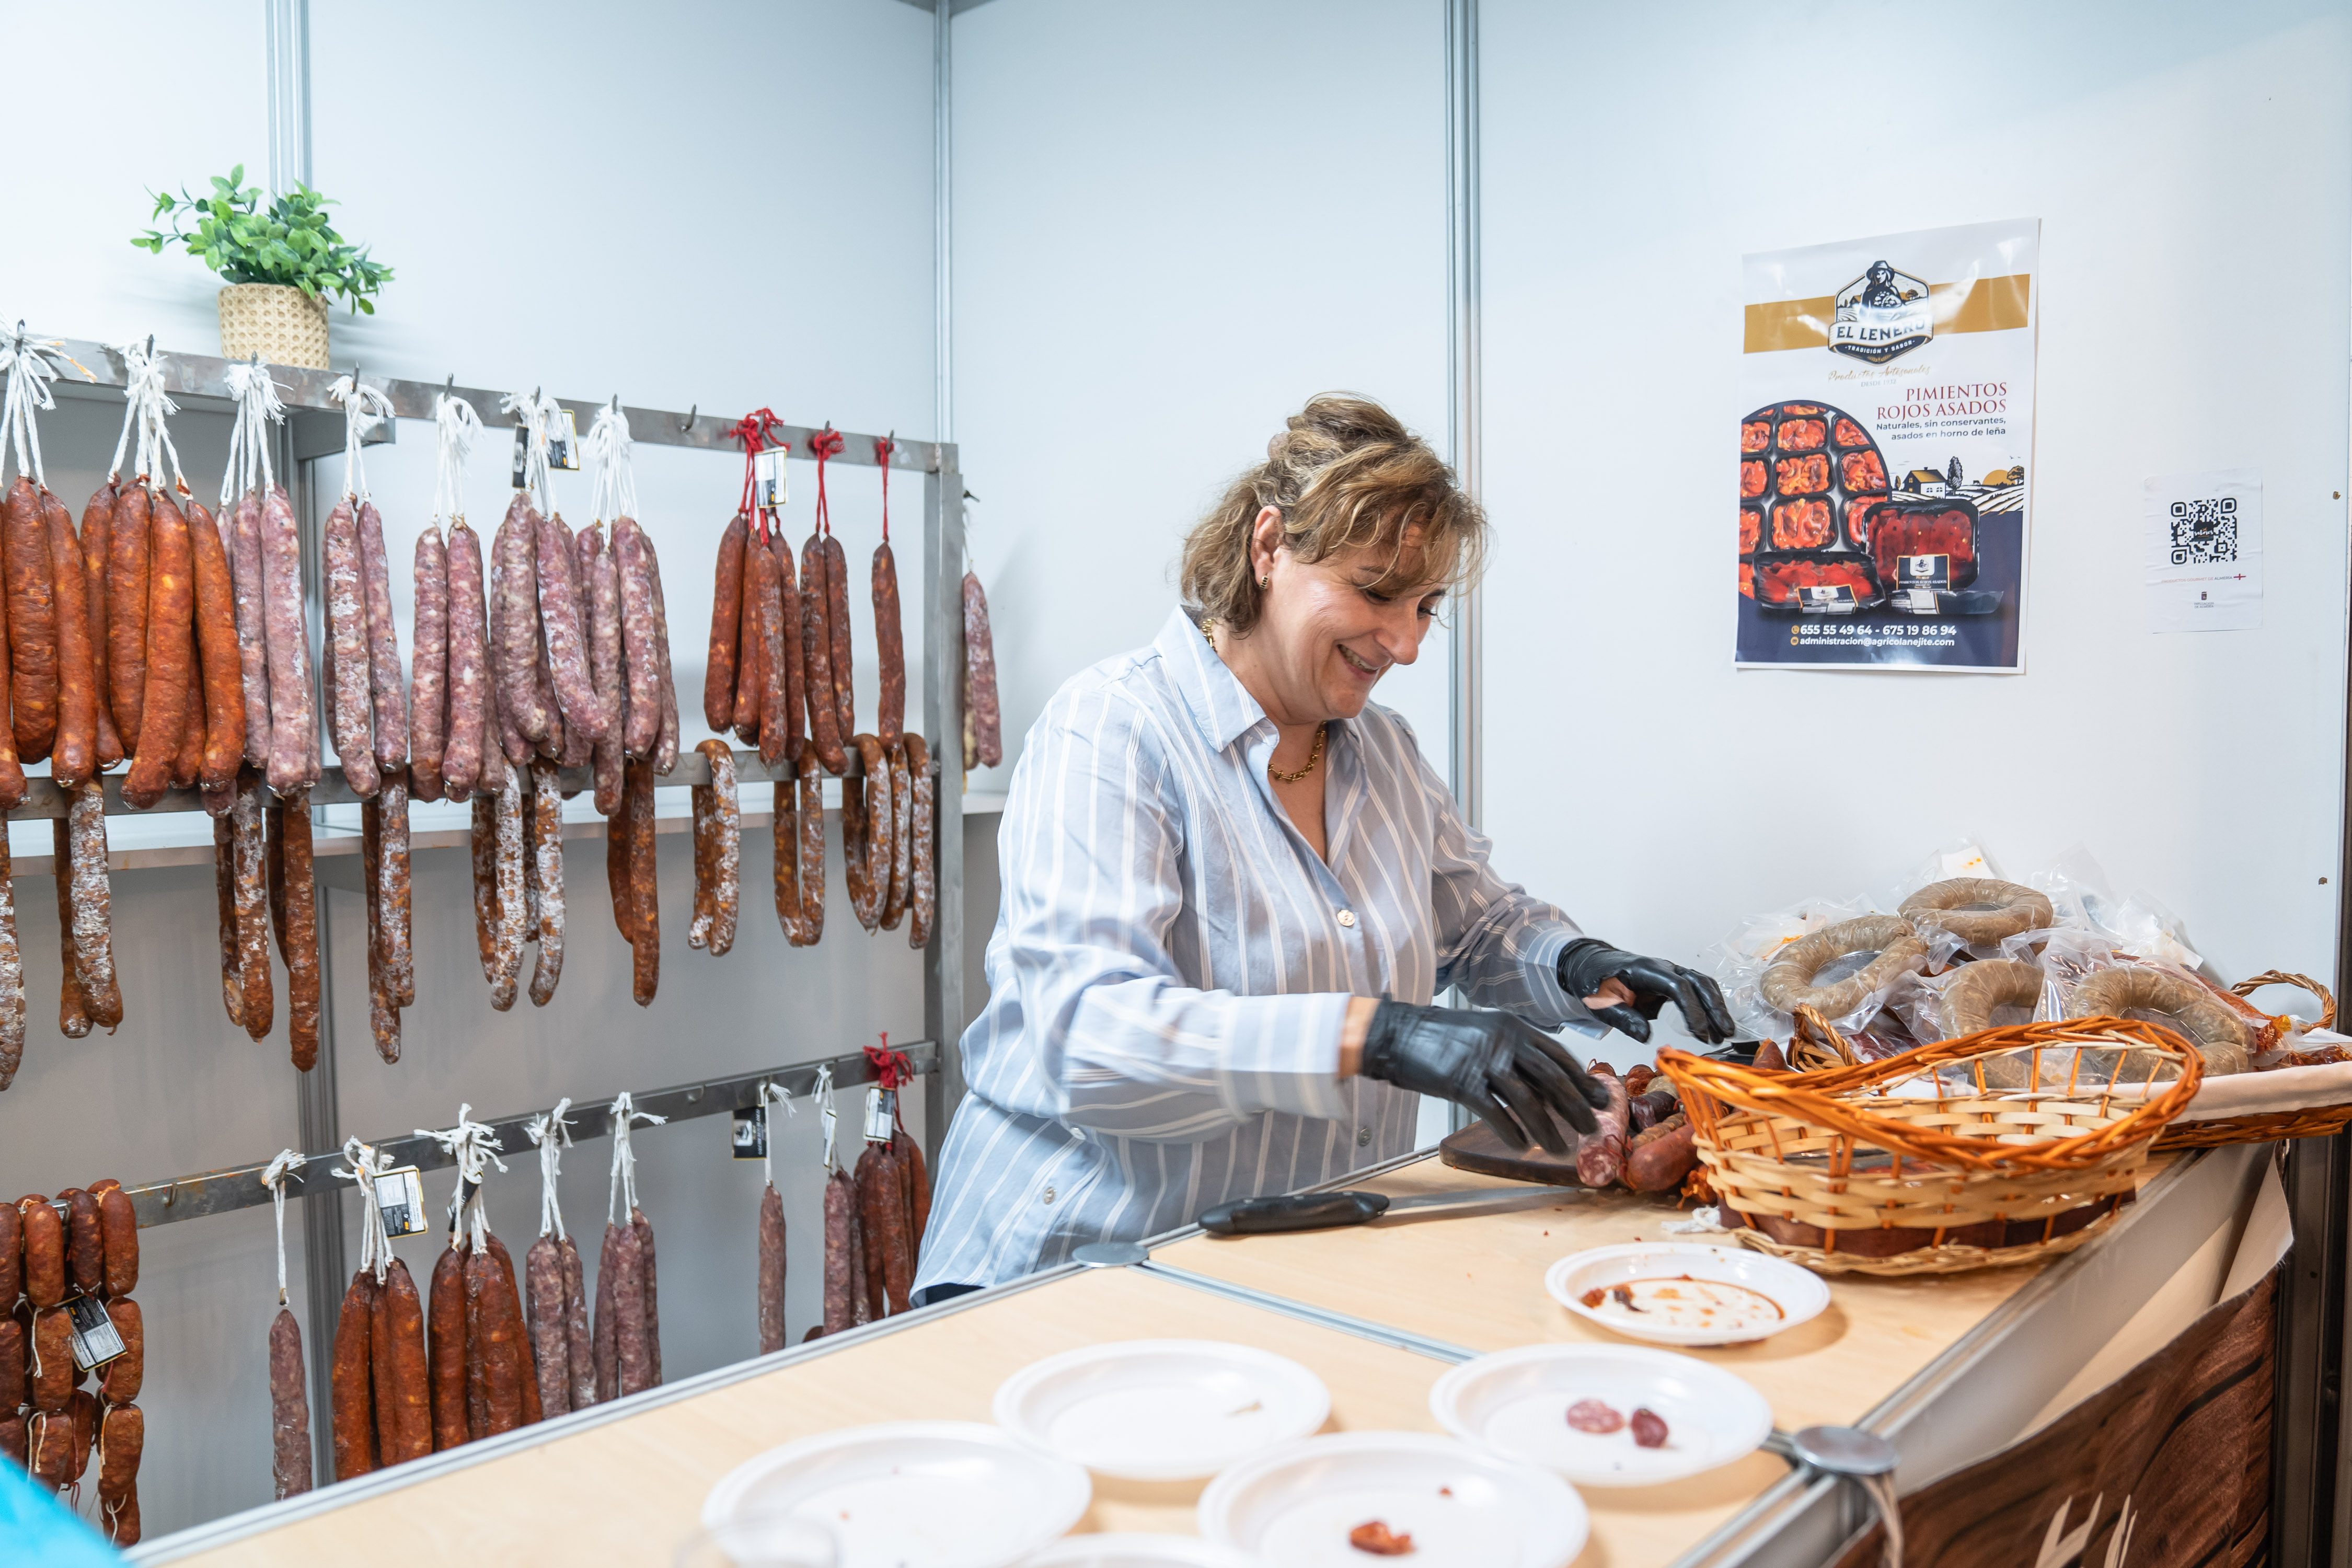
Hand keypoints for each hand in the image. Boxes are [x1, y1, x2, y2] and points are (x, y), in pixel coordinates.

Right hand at [1357, 999, 1608, 1155]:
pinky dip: (1512, 1131)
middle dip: (1575, 1106)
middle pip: (1552, 1078)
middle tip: (1590, 1128)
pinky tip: (1521, 1144)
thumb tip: (1549, 1085)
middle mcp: (1504, 1041)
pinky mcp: (1462, 1082)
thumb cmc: (1443, 1036)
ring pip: (1528, 1099)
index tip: (1599, 1099)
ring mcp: (1483, 1061)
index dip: (1582, 1080)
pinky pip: (1495, 1111)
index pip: (1559, 1055)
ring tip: (1559, 1147)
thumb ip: (1516, 1055)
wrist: (1398, 1034)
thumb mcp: (1487, 1033)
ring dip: (1547, 1127)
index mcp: (1514, 1027)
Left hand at [1558, 940, 1735, 1044]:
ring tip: (1723, 1034)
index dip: (1692, 1010)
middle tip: (1725, 1033)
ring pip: (1701, 985)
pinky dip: (1706, 1007)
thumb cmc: (1593, 981)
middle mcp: (1662, 968)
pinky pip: (1695, 991)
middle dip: (1714, 1008)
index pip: (1678, 986)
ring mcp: (1669, 973)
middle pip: (1698, 982)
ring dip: (1715, 1008)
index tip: (1699, 1034)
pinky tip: (1712, 1027)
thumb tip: (1646, 1036)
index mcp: (1645, 969)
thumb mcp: (1599, 1002)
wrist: (1589, 966)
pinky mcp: (1671, 982)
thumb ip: (1622, 1017)